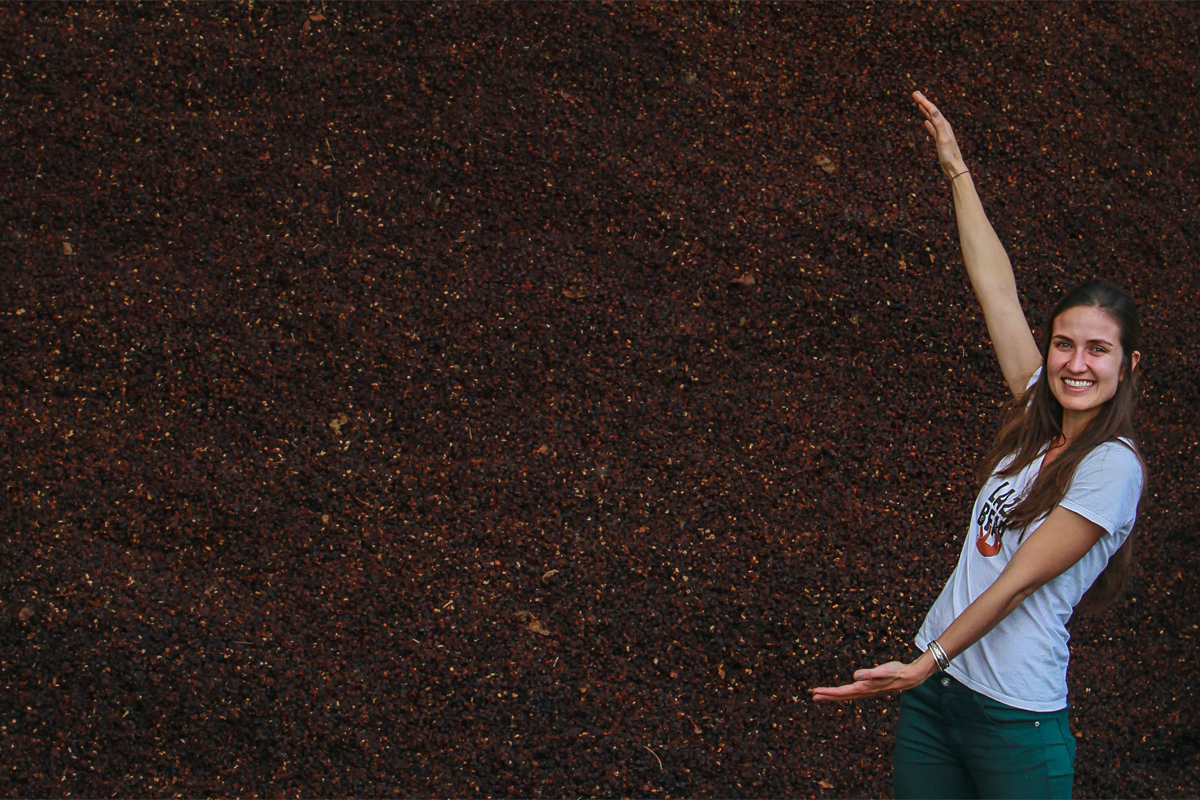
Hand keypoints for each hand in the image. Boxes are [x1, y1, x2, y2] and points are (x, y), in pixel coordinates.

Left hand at [811, 658, 929, 701]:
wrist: (909, 677)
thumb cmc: (896, 672)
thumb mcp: (882, 671)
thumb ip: (869, 673)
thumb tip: (855, 675)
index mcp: (863, 688)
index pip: (841, 692)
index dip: (828, 692)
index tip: (815, 692)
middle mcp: (863, 691)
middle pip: (841, 695)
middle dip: (827, 696)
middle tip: (813, 696)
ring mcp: (867, 691)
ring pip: (846, 695)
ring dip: (833, 695)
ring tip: (822, 694)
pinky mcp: (870, 688)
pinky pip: (852, 692)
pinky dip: (843, 692)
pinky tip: (842, 692)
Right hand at [913, 90, 966, 177]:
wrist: (954, 166)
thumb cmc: (949, 154)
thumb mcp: (943, 137)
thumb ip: (938, 123)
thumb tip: (932, 110)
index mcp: (944, 124)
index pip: (932, 109)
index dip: (923, 101)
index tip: (914, 94)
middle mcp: (943, 126)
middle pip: (932, 110)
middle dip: (924, 101)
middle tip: (915, 93)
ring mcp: (941, 132)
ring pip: (932, 117)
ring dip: (925, 110)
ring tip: (918, 104)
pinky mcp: (939, 139)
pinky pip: (932, 127)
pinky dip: (928, 123)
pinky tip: (925, 122)